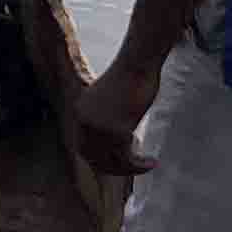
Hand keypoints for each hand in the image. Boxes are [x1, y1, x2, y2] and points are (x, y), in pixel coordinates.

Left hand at [69, 46, 167, 179]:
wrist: (138, 62)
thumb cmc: (132, 77)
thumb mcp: (111, 100)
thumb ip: (107, 120)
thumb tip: (119, 145)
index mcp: (80, 112)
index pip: (83, 147)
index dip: (100, 160)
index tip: (119, 163)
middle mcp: (84, 121)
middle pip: (94, 158)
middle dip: (115, 167)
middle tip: (135, 167)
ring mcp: (99, 126)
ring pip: (112, 161)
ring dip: (131, 168)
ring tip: (148, 164)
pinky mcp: (116, 129)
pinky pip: (127, 158)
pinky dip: (139, 165)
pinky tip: (151, 162)